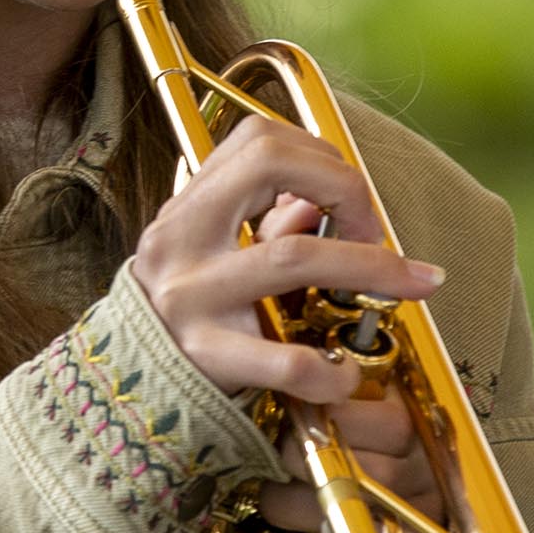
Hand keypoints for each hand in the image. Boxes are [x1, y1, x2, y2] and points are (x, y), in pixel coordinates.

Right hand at [127, 122, 446, 532]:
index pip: (257, 140)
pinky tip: (347, 374)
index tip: (349, 199)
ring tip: (414, 286)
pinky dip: (328, 367)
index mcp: (187, 208)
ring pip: (293, 256)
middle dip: (344, 188)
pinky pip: (283, 358)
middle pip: (271, 167)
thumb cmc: (180, 317)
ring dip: (369, 267)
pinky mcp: (205, 360)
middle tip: (377, 232)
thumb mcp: (210, 256)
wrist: (119, 392)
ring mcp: (191, 298)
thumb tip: (320, 206)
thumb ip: (262, 225)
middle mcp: (182, 241)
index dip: (319, 157)